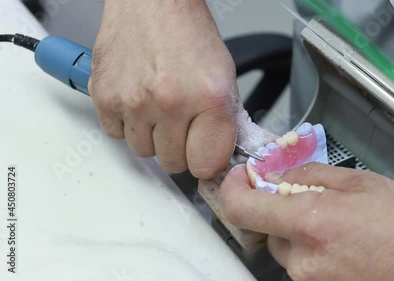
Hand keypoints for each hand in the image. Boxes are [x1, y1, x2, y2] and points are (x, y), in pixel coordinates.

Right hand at [89, 0, 237, 177]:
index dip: (206, 160)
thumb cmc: (188, 33)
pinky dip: (126, 123)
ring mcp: (135, 102)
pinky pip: (116, 134)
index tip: (203, 154)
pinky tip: (137, 100)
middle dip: (180, 147)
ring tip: (158, 106)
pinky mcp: (105, 97)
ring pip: (144, 151)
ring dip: (152, 136)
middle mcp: (171, 102)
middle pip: (174, 163)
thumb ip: (222, 121)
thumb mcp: (224, 76)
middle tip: (181, 123)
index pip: (206, 164)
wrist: (152, 2)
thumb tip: (218, 156)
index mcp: (209, 98)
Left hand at [220, 163, 393, 280]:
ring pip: (285, 248)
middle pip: (266, 227)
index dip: (233, 188)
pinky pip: (302, 265)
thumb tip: (277, 175)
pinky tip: (344, 243)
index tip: (241, 176)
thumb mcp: (362, 182)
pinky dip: (312, 250)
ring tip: (339, 223)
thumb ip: (310, 175)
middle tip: (313, 198)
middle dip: (281, 209)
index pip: (241, 208)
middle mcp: (302, 260)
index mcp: (310, 223)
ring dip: (299, 232)